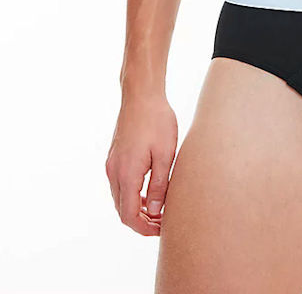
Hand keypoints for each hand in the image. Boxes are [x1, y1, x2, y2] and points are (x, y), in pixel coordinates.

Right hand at [105, 93, 177, 235]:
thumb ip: (160, 185)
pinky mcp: (114, 157)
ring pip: (120, 198)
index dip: (144, 228)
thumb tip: (155, 212)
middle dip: (141, 221)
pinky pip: (120, 185)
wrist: (141, 95)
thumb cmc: (157, 121)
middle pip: (123, 210)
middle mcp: (114, 172)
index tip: (162, 230)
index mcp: (127, 174)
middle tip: (164, 222)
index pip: (130, 215)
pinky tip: (150, 191)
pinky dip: (132, 195)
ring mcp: (111, 164)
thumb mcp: (165, 154)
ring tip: (160, 209)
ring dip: (137, 208)